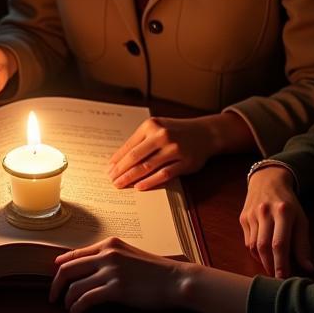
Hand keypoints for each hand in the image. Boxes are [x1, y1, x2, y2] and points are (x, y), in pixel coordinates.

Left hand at [49, 237, 185, 312]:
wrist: (176, 280)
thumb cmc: (155, 271)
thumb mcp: (128, 256)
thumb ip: (108, 258)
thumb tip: (87, 270)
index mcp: (109, 244)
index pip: (74, 254)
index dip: (60, 268)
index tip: (55, 279)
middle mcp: (106, 254)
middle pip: (68, 268)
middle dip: (56, 284)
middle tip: (53, 297)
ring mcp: (111, 271)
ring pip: (75, 285)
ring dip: (67, 299)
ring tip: (67, 307)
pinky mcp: (116, 289)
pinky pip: (87, 299)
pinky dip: (77, 307)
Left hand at [108, 115, 225, 189]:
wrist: (205, 133)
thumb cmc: (176, 131)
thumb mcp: (158, 128)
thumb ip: (141, 141)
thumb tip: (119, 160)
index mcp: (151, 125)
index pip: (129, 145)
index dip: (117, 159)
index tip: (108, 169)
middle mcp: (162, 135)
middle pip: (135, 156)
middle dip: (121, 170)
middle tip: (111, 180)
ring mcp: (174, 148)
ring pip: (147, 166)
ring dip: (131, 177)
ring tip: (121, 185)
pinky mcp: (185, 162)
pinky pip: (164, 174)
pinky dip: (150, 181)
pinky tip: (139, 187)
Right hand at [239, 166, 312, 278]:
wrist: (267, 181)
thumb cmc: (288, 204)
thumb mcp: (301, 220)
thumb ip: (303, 244)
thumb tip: (308, 267)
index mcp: (283, 212)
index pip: (280, 243)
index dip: (281, 264)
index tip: (284, 279)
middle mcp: (265, 212)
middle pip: (264, 246)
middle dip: (270, 266)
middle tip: (277, 279)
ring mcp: (251, 214)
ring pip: (254, 245)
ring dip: (262, 261)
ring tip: (272, 268)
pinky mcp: (243, 217)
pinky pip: (248, 241)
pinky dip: (255, 252)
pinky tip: (263, 256)